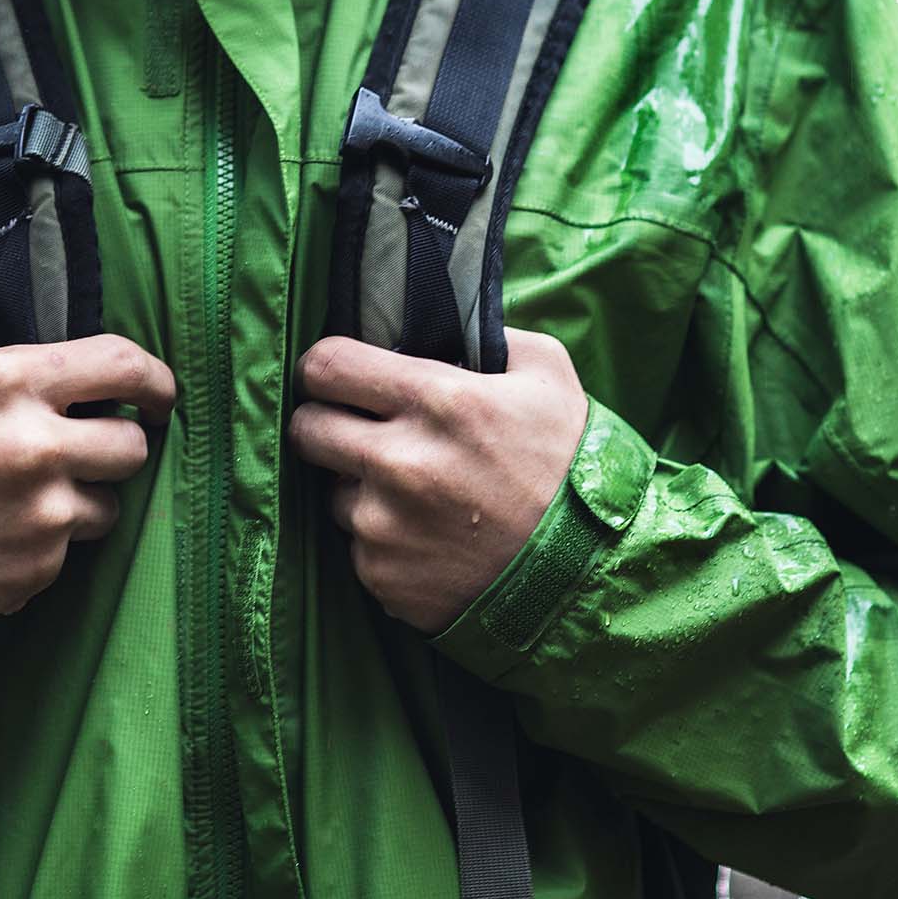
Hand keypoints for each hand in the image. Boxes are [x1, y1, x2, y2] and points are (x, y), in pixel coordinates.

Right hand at [0, 335, 176, 623]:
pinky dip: (42, 547)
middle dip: (116, 449)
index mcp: (11, 381)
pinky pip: (66, 553)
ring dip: (79, 504)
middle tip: (85, 454)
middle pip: (132, 446)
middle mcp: (36, 444)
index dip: (155, 381)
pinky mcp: (36, 567)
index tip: (159, 396)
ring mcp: (41, 512)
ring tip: (23, 503)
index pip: (123, 365)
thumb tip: (38, 362)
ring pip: (107, 507)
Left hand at [289, 328, 587, 634]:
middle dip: (325, 423)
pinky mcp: (382, 577)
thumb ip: (488, 336)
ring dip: (361, 490)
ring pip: (332, 493)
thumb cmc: (569, 466)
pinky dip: (383, 541)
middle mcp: (400, 462)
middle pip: (307, 428)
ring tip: (416, 495)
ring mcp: (385, 526)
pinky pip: (358, 547)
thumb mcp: (548, 376)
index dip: (324, 367)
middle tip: (356, 431)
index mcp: (438, 401)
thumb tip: (440, 321)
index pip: (327, 366)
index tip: (334, 376)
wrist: (590, 574)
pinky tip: (429, 539)